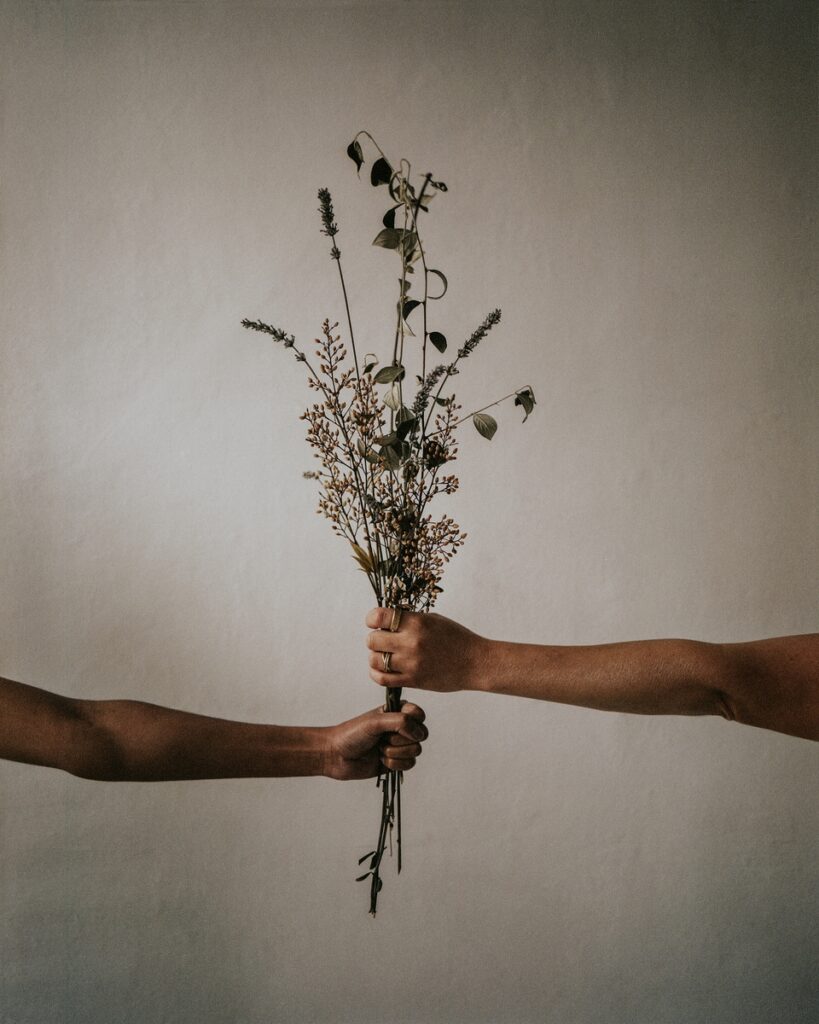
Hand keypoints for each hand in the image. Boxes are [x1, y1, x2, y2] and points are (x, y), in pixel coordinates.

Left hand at [322, 702, 427, 780]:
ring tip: (379, 749)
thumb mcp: (375, 721)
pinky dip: (395, 763)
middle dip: (401, 740)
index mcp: (397, 712)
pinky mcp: (397, 761)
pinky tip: (381, 760)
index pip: (419, 714)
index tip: (398, 726)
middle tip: (383, 738)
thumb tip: (419, 732)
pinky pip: (409, 764)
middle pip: (421, 734)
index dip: (413, 722)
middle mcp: (401, 728)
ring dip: (396, 752)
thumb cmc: (352, 734)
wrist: (337, 755)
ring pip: (416, 751)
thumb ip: (400, 721)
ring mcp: (400, 745)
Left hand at [365, 608, 488, 692]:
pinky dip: (376, 673)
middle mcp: (411, 642)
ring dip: (375, 656)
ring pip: (374, 660)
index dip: (372, 619)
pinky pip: (382, 679)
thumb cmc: (456, 638)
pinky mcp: (413, 680)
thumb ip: (409, 619)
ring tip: (384, 655)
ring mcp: (411, 663)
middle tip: (383, 640)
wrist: (475, 663)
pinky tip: (382, 669)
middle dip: (374, 638)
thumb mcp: (434, 620)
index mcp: (417, 622)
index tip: (376, 622)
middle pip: (372, 640)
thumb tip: (386, 620)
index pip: (378, 617)